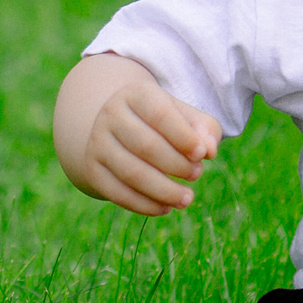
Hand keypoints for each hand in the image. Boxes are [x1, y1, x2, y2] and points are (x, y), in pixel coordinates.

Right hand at [55, 54, 220, 215]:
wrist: (116, 128)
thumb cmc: (162, 122)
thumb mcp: (184, 116)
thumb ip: (205, 129)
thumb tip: (210, 151)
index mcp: (136, 94)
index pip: (160, 115)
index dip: (183, 137)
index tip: (202, 154)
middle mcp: (111, 115)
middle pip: (146, 146)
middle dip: (177, 165)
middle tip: (197, 174)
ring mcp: (98, 143)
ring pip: (131, 173)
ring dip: (163, 190)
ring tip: (186, 198)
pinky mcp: (92, 169)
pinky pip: (117, 192)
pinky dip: (144, 205)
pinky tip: (165, 208)